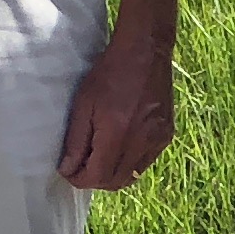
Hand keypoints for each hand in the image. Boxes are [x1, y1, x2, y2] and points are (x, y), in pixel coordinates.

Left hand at [58, 15, 176, 191]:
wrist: (145, 51)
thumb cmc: (109, 73)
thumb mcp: (84, 104)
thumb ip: (75, 141)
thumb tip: (68, 169)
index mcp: (117, 134)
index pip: (97, 177)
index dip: (80, 180)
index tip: (68, 172)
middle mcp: (141, 142)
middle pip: (115, 182)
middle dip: (94, 180)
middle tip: (80, 168)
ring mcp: (157, 140)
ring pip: (131, 176)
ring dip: (112, 174)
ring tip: (98, 158)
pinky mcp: (166, 135)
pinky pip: (145, 162)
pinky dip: (129, 163)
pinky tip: (118, 147)